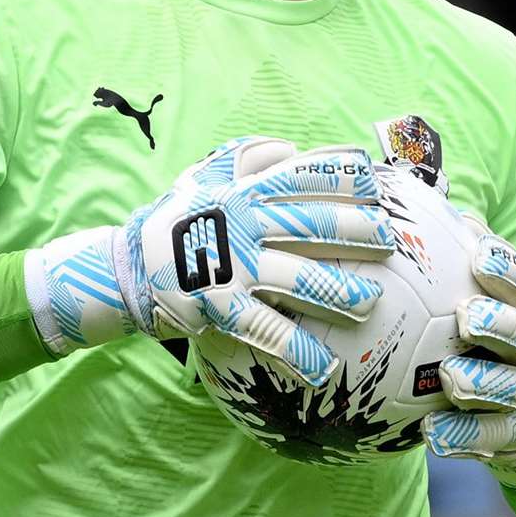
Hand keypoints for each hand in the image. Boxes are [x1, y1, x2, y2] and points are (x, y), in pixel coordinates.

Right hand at [26, 137, 393, 385]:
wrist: (125, 267)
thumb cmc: (177, 218)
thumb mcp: (206, 175)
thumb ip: (249, 157)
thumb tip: (294, 147)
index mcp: (244, 191)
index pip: (302, 177)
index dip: (343, 178)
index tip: (378, 184)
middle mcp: (243, 224)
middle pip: (311, 223)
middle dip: (355, 229)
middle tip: (390, 241)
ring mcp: (233, 266)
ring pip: (297, 276)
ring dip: (338, 291)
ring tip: (370, 302)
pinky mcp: (220, 307)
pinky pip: (266, 330)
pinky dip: (296, 351)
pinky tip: (323, 369)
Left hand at [423, 219, 515, 492]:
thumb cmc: (495, 339)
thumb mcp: (491, 297)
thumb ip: (467, 258)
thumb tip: (436, 204)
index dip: (508, 270)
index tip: (480, 255)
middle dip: (501, 325)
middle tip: (467, 317)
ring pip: (508, 389)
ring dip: (481, 381)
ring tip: (451, 376)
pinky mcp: (509, 436)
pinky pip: (484, 438)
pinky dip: (460, 437)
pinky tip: (431, 433)